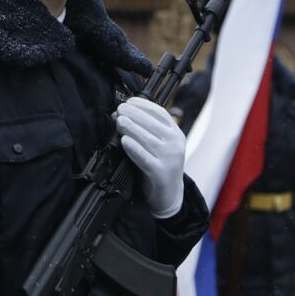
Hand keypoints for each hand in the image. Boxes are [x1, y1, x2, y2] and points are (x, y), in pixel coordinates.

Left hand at [116, 97, 185, 217]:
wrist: (169, 194)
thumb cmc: (159, 166)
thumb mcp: (157, 145)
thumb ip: (144, 130)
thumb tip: (121, 114)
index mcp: (175, 133)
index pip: (160, 113)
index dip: (143, 105)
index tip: (129, 101)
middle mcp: (175, 144)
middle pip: (152, 124)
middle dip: (134, 115)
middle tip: (120, 109)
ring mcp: (169, 158)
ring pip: (147, 139)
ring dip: (132, 128)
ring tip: (119, 121)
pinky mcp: (160, 172)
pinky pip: (144, 158)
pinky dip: (134, 148)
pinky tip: (124, 141)